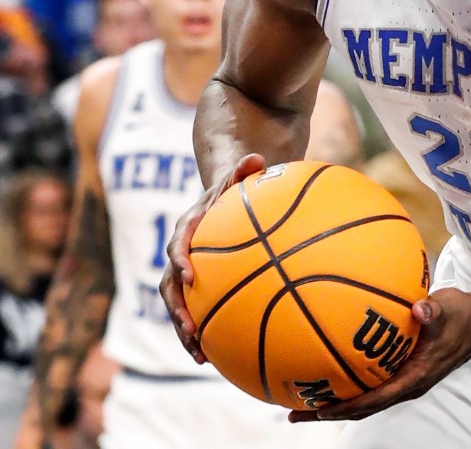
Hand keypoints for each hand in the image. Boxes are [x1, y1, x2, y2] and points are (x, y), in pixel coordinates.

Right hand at [159, 153, 266, 362]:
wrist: (221, 196)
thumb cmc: (234, 188)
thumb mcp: (238, 176)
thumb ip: (244, 168)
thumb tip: (256, 157)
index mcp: (189, 227)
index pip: (178, 243)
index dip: (180, 260)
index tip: (189, 277)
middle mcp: (181, 252)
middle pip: (170, 285)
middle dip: (177, 309)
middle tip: (190, 329)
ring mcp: (186, 272)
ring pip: (178, 306)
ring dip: (185, 330)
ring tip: (200, 355)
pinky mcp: (197, 286)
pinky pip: (196, 311)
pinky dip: (203, 332)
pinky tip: (218, 358)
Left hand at [288, 288, 470, 422]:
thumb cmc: (461, 316)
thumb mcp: (450, 310)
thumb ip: (434, 311)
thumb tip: (419, 308)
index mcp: (416, 377)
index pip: (377, 399)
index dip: (348, 407)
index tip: (320, 410)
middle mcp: (405, 384)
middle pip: (362, 407)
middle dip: (328, 413)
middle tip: (294, 414)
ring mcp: (402, 379)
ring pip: (362, 399)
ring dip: (333, 402)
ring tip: (299, 402)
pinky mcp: (399, 370)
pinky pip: (367, 382)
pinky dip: (345, 382)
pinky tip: (324, 370)